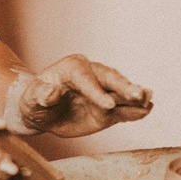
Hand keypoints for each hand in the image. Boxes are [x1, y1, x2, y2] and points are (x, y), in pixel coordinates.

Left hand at [4, 55, 152, 137]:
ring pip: (120, 93)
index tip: (107, 105)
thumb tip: (52, 93)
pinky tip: (146, 110)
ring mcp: (101, 92)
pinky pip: (122, 110)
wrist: (41, 111)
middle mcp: (91, 75)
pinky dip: (133, 111)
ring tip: (149, 101)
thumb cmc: (33, 100)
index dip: (97, 92)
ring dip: (134, 97)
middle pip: (110, 79)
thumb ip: (41, 96)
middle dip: (124, 87)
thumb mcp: (31, 98)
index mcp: (72, 68)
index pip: (87, 78)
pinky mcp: (107, 109)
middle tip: (137, 94)